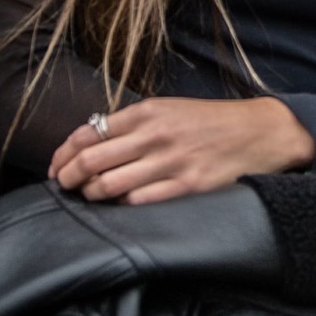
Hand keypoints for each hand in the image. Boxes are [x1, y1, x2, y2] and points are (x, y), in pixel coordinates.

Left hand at [48, 97, 315, 204]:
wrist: (259, 132)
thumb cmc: (210, 122)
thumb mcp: (170, 109)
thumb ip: (133, 123)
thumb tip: (90, 142)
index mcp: (148, 112)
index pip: (89, 133)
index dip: (63, 153)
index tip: (56, 166)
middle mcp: (156, 135)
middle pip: (91, 160)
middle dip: (68, 177)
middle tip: (63, 186)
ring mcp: (171, 163)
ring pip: (108, 186)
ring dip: (91, 195)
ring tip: (90, 197)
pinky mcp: (187, 187)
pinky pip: (139, 202)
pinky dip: (122, 206)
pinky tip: (120, 205)